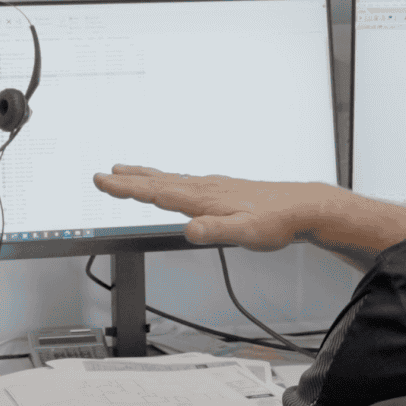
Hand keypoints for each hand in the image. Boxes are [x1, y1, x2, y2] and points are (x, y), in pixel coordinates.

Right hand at [92, 165, 341, 251]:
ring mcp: (213, 188)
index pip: (157, 193)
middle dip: (129, 179)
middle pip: (159, 182)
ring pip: (171, 180)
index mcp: (203, 199)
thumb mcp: (245, 234)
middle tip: (104, 174)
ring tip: (128, 172)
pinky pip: (186, 182)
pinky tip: (173, 184)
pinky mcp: (223, 190)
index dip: (127, 188)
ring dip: (146, 177)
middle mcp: (205, 189)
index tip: (103, 180)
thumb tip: (189, 230)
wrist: (302, 208)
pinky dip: (168, 181)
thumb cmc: (276, 223)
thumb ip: (216, 231)